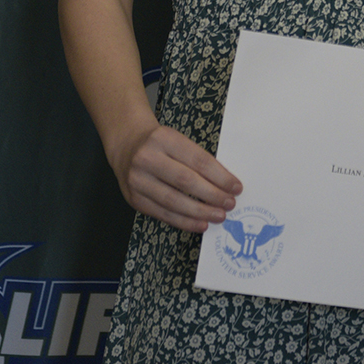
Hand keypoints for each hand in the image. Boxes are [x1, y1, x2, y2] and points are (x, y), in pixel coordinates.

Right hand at [112, 121, 241, 231]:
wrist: (127, 145)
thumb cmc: (161, 143)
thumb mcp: (178, 140)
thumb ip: (197, 159)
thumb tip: (224, 184)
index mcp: (165, 139)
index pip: (198, 160)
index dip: (220, 176)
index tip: (236, 187)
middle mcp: (148, 159)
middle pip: (186, 181)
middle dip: (212, 195)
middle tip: (230, 204)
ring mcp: (138, 180)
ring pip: (173, 201)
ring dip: (199, 212)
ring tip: (218, 216)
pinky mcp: (133, 199)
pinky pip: (161, 213)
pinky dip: (183, 221)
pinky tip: (199, 223)